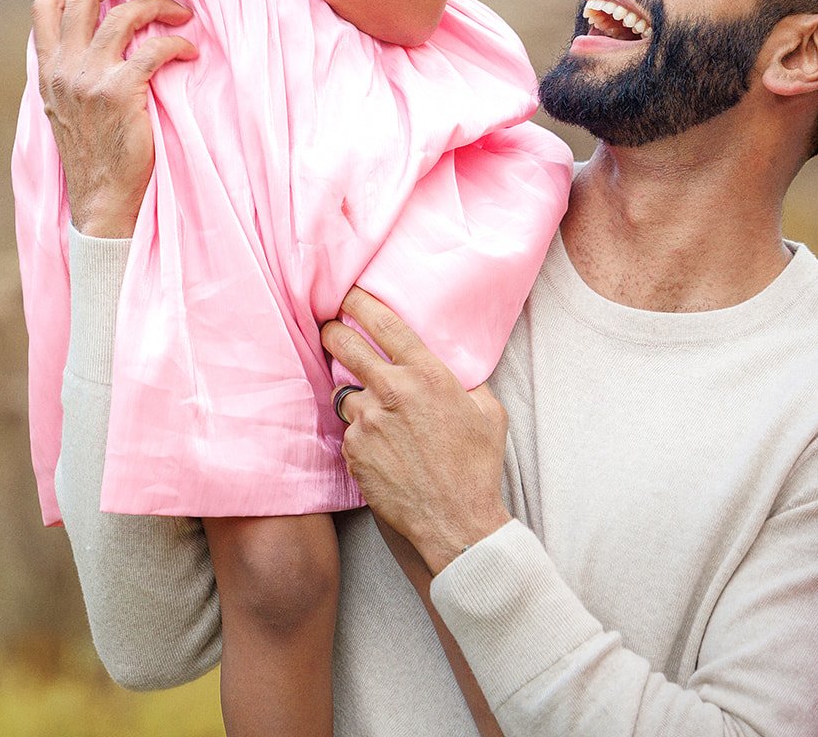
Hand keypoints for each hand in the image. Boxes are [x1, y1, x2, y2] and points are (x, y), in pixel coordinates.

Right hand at [31, 0, 198, 236]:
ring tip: (181, 12)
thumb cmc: (93, 149)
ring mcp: (88, 80)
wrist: (101, 198)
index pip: (44, 2)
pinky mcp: (120, 94)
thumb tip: (87, 30)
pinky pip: (153, 49)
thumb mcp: (65, 104)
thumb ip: (69, 66)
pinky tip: (188, 50)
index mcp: (48, 67)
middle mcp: (62, 68)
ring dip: (157, 4)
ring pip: (121, 15)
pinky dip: (176, 43)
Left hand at [321, 288, 511, 574]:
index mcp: (426, 375)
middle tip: (329, 329)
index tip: (348, 294)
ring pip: (346, 394)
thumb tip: (453, 369)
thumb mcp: (488, 412)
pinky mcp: (354, 451)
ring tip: (376, 413)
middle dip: (333, 332)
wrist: (456, 522)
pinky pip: (350, 432)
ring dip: (356, 397)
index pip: (384, 324)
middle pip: (346, 346)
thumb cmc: (476, 467)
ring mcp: (368, 422)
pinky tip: (382, 450)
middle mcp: (392, 392)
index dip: (360, 302)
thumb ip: (465, 382)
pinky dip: (360, 435)